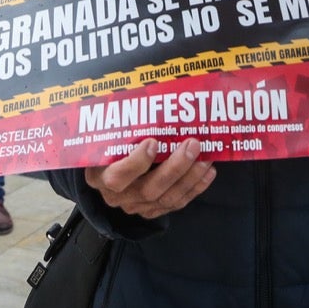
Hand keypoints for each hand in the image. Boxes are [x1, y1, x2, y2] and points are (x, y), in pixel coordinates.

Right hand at [85, 138, 214, 218]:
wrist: (105, 169)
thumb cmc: (108, 145)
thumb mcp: (105, 136)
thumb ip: (120, 126)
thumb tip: (146, 97)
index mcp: (100, 175)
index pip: (117, 177)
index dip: (136, 163)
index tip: (153, 141)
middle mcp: (117, 196)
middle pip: (148, 189)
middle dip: (174, 167)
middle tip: (192, 145)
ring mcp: (136, 206)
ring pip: (166, 198)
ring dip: (190, 177)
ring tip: (206, 158)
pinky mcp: (152, 210)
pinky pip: (176, 203)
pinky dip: (194, 188)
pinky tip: (208, 172)